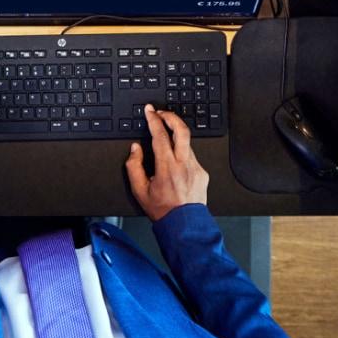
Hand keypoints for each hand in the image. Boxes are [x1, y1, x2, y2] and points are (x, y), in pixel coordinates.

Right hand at [125, 104, 209, 221]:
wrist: (184, 226)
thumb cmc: (163, 211)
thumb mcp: (139, 191)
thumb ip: (134, 167)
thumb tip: (135, 149)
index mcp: (167, 168)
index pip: (160, 136)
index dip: (154, 119)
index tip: (150, 111)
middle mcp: (184, 165)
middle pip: (182, 130)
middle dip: (171, 116)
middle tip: (161, 112)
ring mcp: (196, 168)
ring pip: (187, 142)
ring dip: (176, 135)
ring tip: (166, 135)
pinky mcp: (203, 173)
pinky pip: (192, 155)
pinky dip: (182, 151)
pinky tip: (175, 158)